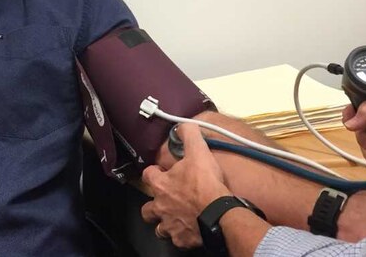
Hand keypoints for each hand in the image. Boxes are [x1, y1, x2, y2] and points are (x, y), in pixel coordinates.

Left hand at [140, 123, 231, 248]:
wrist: (219, 213)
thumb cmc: (205, 184)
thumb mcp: (198, 152)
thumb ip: (189, 136)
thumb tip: (183, 124)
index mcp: (161, 185)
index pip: (147, 176)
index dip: (153, 172)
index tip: (159, 171)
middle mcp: (161, 207)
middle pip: (147, 209)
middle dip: (153, 206)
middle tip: (164, 201)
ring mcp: (170, 225)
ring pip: (159, 228)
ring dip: (165, 223)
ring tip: (175, 219)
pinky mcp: (182, 240)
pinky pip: (178, 240)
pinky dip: (182, 236)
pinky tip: (190, 231)